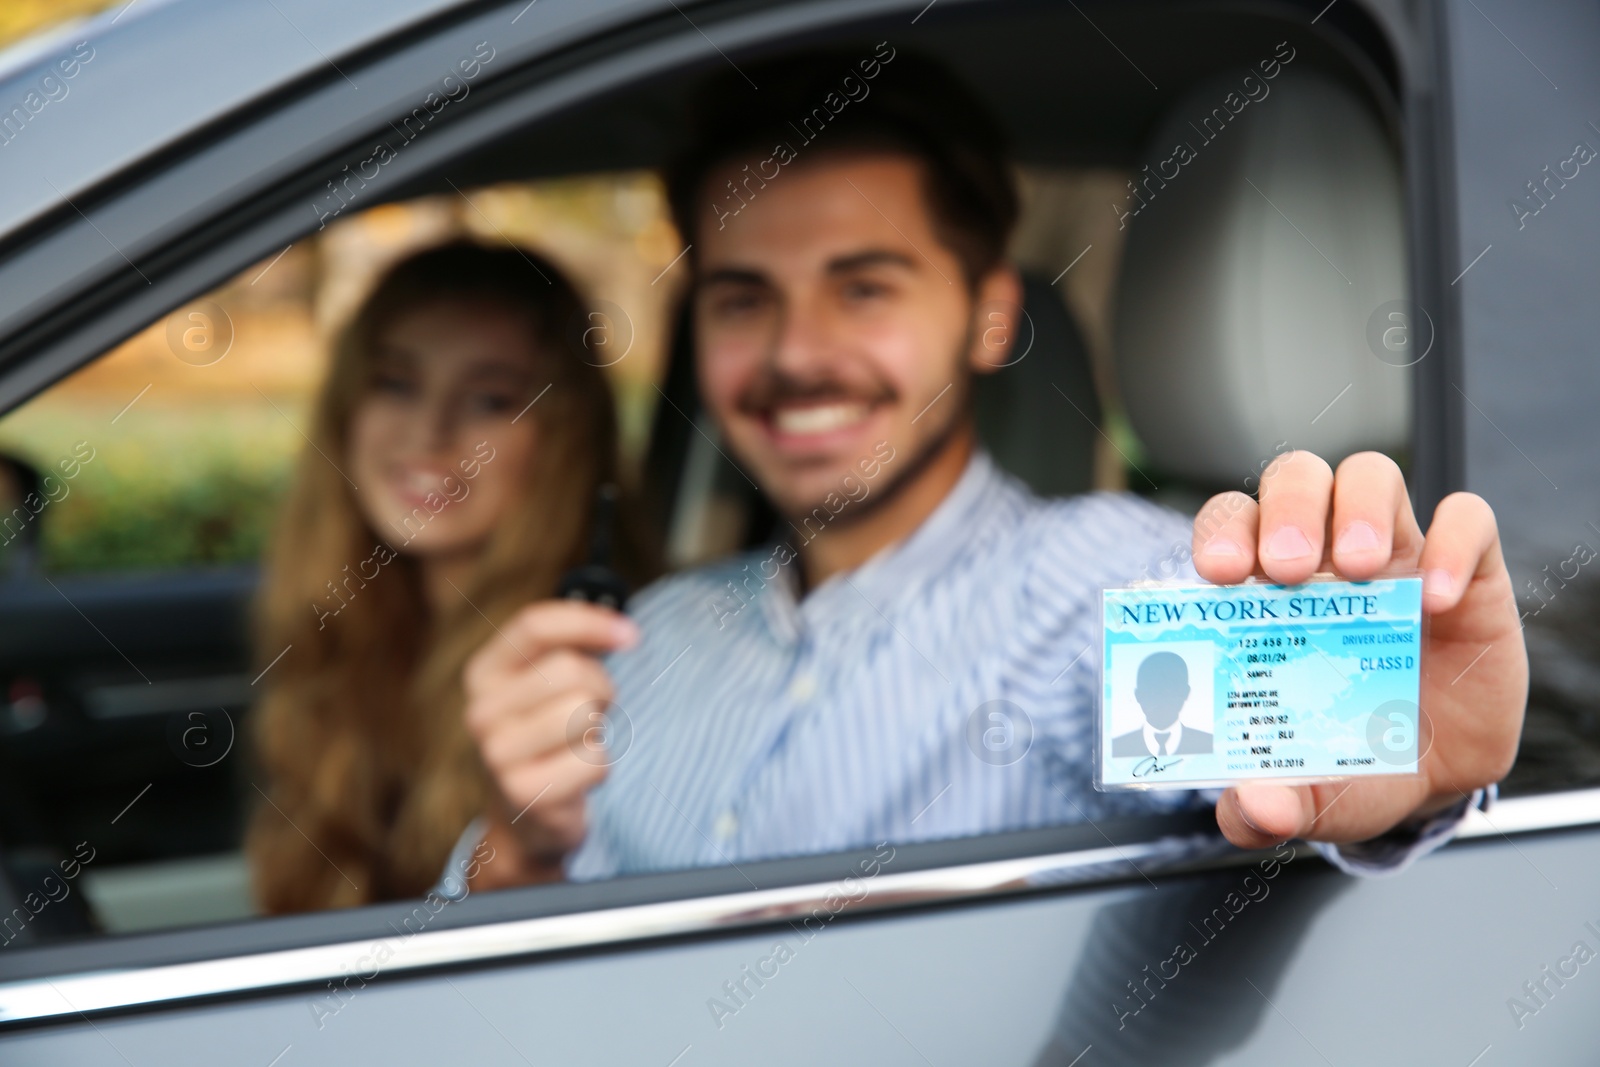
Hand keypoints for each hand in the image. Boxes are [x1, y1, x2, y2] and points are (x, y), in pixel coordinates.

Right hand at [462, 600, 638, 887]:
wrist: (523, 816)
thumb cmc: (546, 736)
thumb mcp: (543, 687)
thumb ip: (570, 648)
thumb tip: (622, 629)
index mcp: (483, 674)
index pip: (534, 626)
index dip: (588, 621)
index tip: (630, 634)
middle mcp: (481, 711)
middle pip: (570, 669)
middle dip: (601, 688)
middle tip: (594, 711)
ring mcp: (497, 755)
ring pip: (585, 713)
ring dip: (597, 731)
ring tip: (577, 745)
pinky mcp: (524, 793)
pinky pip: (594, 761)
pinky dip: (598, 768)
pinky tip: (574, 778)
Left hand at [1190, 450, 1526, 849]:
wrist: (1436, 781)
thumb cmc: (1351, 760)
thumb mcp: (1309, 795)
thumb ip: (1266, 809)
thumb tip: (1251, 810)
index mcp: (1266, 593)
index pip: (1231, 526)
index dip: (1222, 532)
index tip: (1219, 573)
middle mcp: (1324, 559)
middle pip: (1296, 480)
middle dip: (1286, 509)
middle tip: (1287, 569)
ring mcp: (1397, 556)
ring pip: (1369, 477)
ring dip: (1358, 508)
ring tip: (1359, 570)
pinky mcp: (1468, 569)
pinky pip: (1466, 518)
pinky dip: (1452, 542)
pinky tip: (1436, 597)